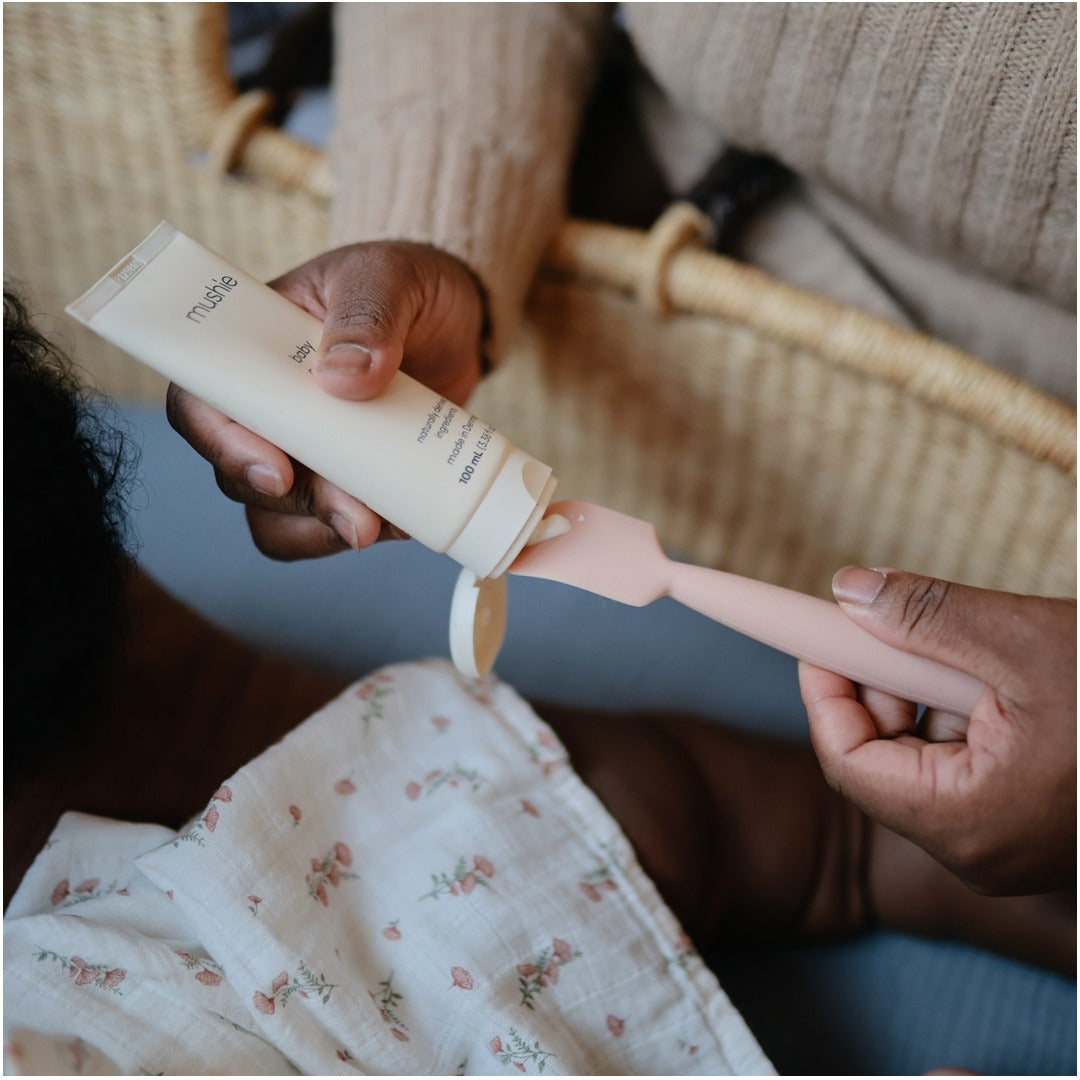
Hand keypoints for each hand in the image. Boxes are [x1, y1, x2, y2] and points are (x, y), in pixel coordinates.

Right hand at [166, 241, 487, 558]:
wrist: (454, 322)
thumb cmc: (404, 286)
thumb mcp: (389, 277)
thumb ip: (368, 314)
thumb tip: (344, 377)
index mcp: (251, 350)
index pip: (199, 403)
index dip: (222, 445)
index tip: (277, 472)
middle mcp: (264, 408)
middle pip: (241, 476)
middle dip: (297, 503)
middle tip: (358, 515)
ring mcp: (302, 450)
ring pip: (277, 516)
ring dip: (322, 530)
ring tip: (382, 525)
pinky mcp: (342, 478)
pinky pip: (324, 528)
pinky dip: (354, 534)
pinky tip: (400, 523)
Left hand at [800, 567, 1075, 894]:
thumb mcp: (1026, 641)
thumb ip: (925, 617)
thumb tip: (847, 590)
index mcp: (965, 822)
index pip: (844, 760)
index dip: (823, 689)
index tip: (821, 634)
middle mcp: (979, 849)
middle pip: (879, 760)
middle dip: (878, 685)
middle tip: (896, 628)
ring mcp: (1008, 842)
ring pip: (923, 759)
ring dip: (923, 694)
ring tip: (968, 649)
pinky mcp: (1034, 825)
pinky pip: (968, 767)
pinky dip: (964, 714)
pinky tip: (999, 678)